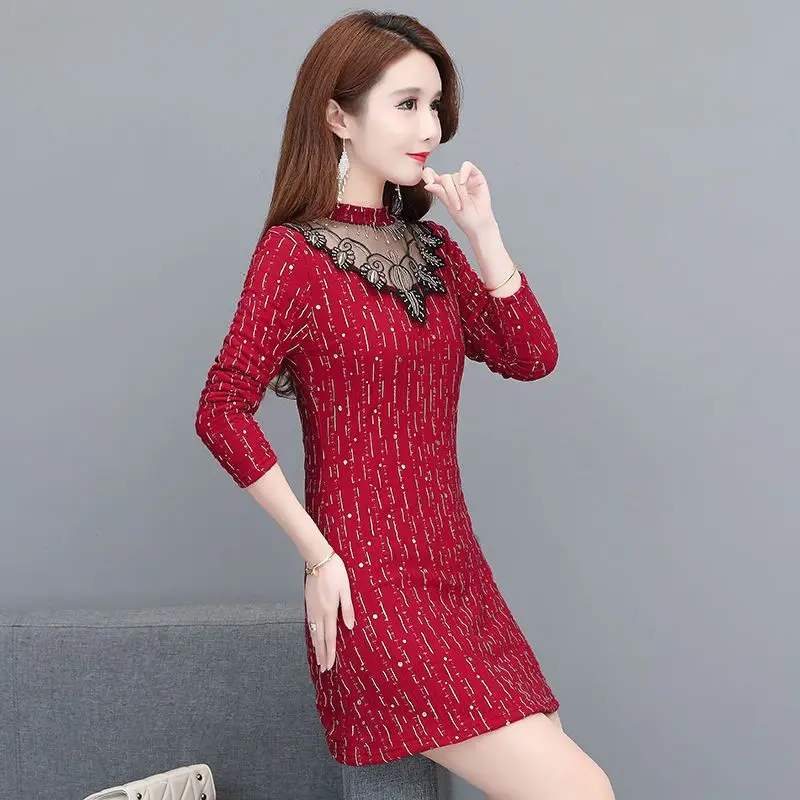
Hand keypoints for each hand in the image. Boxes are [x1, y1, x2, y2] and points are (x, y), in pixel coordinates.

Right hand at [304, 553, 355, 671]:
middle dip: (322, 655)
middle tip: (324, 669)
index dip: (330, 652)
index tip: (329, 666)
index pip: (330, 637)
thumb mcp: (345, 589)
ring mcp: (312, 608)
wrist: (318, 558)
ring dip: (317, 647)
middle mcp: (318, 612)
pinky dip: (312, 635)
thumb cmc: (335, 572)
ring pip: (314, 632)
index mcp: (329, 610)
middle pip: (320, 638)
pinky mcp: (309, 603)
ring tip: (319, 658)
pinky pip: (311, 624)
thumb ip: (347, 608)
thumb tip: (350, 626)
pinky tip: (314, 637)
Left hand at [421, 160, 495, 237]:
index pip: (432, 176)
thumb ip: (440, 193)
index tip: (428, 183)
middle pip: (446, 178)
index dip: (428, 175)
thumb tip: (428, 185)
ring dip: (459, 191)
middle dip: (450, 193)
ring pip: (456, 176)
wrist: (480, 224)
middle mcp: (453, 182)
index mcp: (443, 189)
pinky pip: (467, 167)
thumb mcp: (449, 206)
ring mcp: (464, 178)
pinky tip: (463, 183)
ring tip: (464, 203)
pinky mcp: (476, 176)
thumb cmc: (466, 218)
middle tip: (457, 206)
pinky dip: (464, 173)